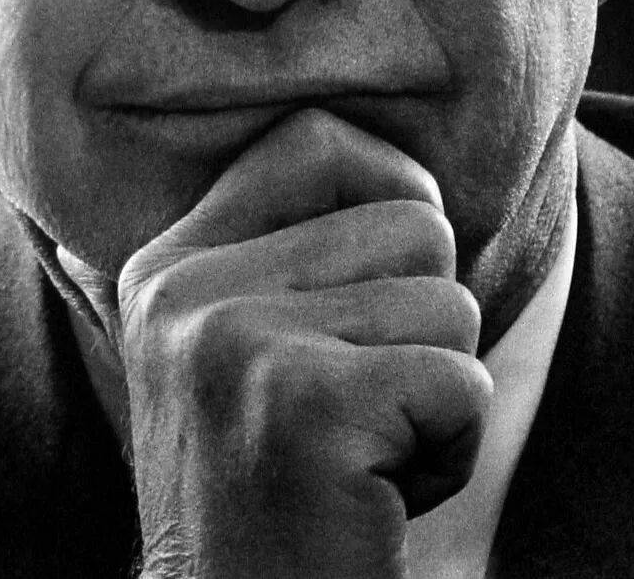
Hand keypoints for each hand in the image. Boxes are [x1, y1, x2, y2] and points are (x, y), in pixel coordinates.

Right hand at [117, 109, 491, 578]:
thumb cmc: (271, 487)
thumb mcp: (238, 353)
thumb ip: (280, 253)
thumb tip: (386, 166)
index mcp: (172, 265)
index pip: (315, 141)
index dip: (389, 185)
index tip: (389, 271)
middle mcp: (190, 291)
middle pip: (412, 221)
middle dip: (425, 318)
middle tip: (362, 402)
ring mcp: (237, 343)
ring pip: (449, 301)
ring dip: (439, 390)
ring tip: (367, 450)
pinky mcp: (305, 408)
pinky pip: (461, 382)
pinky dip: (453, 449)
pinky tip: (382, 492)